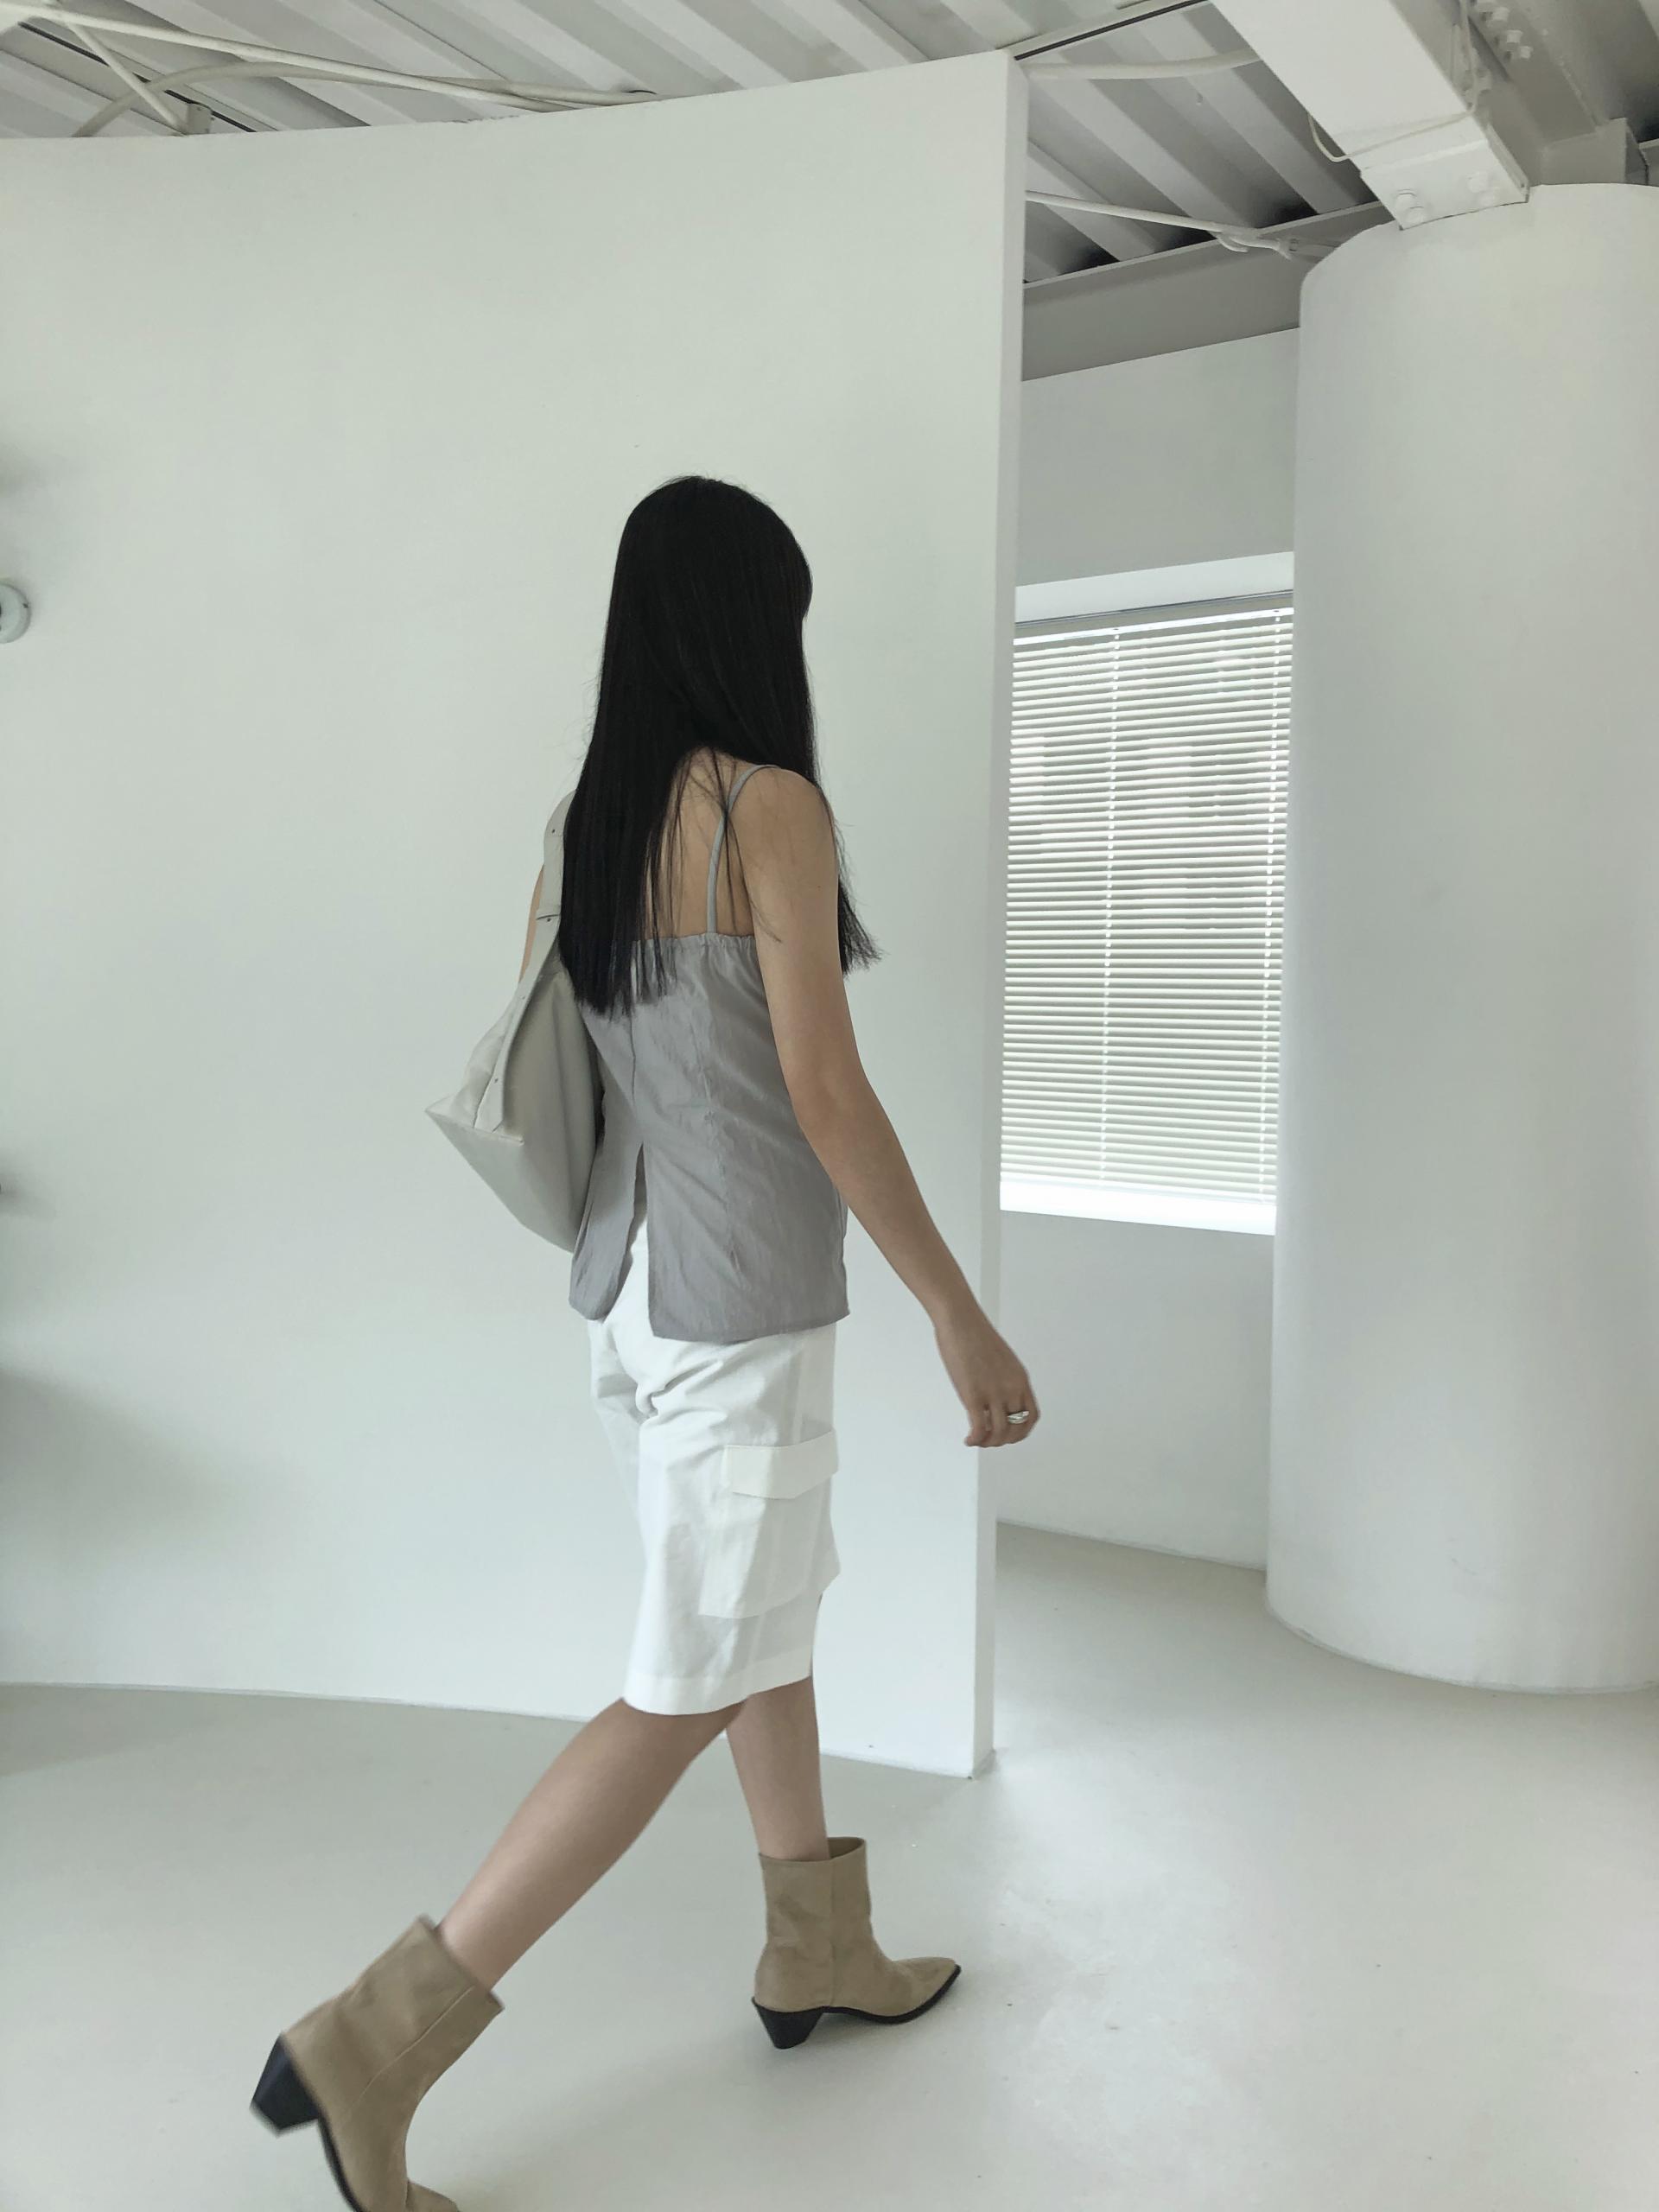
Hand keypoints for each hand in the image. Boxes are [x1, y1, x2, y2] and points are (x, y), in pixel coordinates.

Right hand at [932, 1302, 1040, 1447]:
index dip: (1022, 1431)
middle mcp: (1012, 1388)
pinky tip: (968, 1439)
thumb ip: (1003, 1378)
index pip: (1032, 1415)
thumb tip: (994, 1394)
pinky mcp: (974, 1394)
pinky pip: (979, 1428)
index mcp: (1020, 1379)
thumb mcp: (1001, 1359)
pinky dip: (975, 1440)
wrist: (961, 1320)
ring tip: (977, 1440)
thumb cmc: (975, 1334)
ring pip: (1000, 1433)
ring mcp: (994, 1392)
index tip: (1008, 1434)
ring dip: (988, 1442)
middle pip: (1017, 1428)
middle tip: (989, 1440)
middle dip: (1004, 1440)